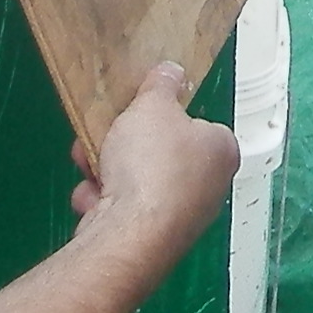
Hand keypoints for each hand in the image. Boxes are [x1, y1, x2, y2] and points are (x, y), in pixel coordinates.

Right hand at [71, 60, 240, 272]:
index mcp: (221, 151)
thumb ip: (162, 85)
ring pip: (137, 183)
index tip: (141, 111)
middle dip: (126, 145)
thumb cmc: (151, 168)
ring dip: (108, 171)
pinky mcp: (153, 240)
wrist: (129, 233)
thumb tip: (171, 72)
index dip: (165, 116)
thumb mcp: (153, 106)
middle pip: (161, 155)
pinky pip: (124, 211)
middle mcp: (209, 188)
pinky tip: (92, 199)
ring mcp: (182, 218)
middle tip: (108, 134)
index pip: (197, 124)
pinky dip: (104, 202)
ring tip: (90, 162)